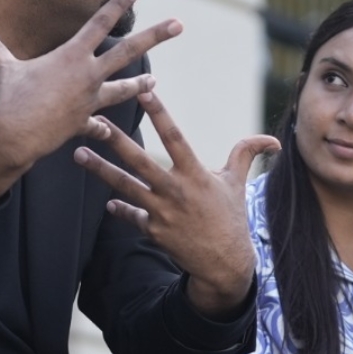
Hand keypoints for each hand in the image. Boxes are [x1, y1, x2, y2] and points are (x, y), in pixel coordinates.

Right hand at [0, 0, 181, 206]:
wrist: (16, 134)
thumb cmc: (10, 98)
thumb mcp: (3, 68)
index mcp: (72, 56)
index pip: (100, 23)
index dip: (118, 3)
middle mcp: (88, 75)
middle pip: (128, 51)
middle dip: (156, 36)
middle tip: (179, 24)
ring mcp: (91, 100)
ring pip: (122, 90)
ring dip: (139, 86)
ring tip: (154, 82)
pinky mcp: (85, 122)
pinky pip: (98, 124)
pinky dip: (101, 127)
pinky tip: (108, 131)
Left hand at [74, 87, 278, 315]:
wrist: (225, 263)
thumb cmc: (231, 219)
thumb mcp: (238, 184)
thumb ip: (246, 155)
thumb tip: (273, 140)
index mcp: (196, 174)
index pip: (175, 136)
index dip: (160, 112)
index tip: (145, 90)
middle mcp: (176, 191)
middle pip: (140, 161)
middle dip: (115, 140)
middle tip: (93, 121)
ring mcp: (163, 212)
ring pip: (125, 186)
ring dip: (101, 170)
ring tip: (79, 154)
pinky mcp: (155, 231)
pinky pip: (132, 216)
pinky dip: (120, 209)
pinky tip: (108, 202)